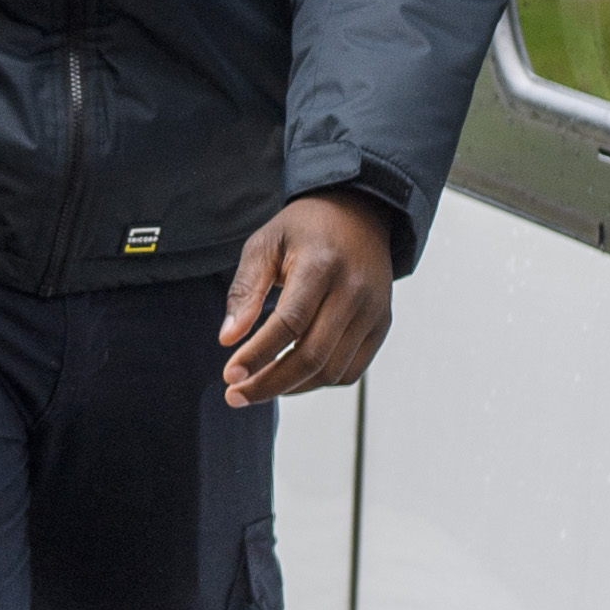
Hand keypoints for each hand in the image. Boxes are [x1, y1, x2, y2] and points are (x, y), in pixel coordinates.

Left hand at [218, 193, 395, 408]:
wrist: (358, 213)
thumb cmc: (302, 229)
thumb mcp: (264, 245)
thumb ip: (245, 290)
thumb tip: (227, 339)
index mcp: (322, 265)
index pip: (289, 323)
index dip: (258, 354)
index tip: (229, 375)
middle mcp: (354, 291)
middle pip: (312, 355)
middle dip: (270, 383)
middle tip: (235, 396)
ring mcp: (374, 311)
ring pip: (331, 370)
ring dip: (291, 387)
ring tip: (256, 387)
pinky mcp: (382, 325)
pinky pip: (350, 370)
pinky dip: (317, 381)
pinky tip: (289, 378)